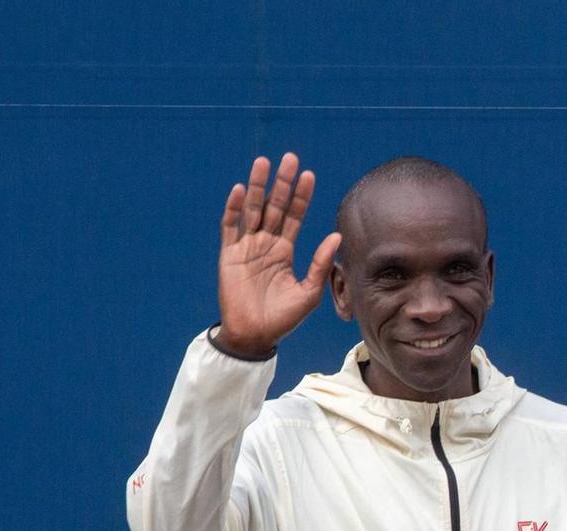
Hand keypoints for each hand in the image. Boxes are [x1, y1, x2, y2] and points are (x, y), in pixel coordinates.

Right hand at [215, 152, 341, 357]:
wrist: (256, 335)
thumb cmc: (283, 318)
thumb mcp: (309, 292)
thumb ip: (321, 264)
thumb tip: (336, 236)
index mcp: (284, 251)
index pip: (294, 216)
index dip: (301, 196)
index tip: (309, 175)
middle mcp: (265, 244)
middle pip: (274, 206)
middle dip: (281, 183)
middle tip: (289, 158)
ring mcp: (246, 247)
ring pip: (253, 210)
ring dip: (258, 187)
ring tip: (263, 163)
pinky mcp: (229, 255)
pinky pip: (230, 227)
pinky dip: (235, 209)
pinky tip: (241, 191)